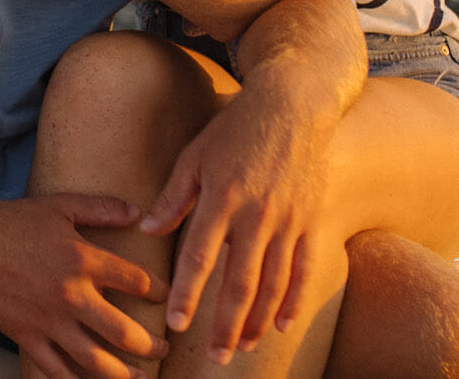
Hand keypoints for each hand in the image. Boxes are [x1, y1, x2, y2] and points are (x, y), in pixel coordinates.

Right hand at [0, 193, 167, 378]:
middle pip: (124, 333)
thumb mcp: (61, 206)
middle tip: (163, 349)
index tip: (168, 298)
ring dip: (123, 374)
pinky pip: (55, 370)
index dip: (160, 292)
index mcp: (83, 260)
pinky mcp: (27, 337)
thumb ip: (101, 208)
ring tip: (139, 377)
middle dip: (151, 346)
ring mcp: (48, 321)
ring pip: (95, 361)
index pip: (137, 282)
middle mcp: (71, 295)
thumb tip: (136, 213)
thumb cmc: (13, 221)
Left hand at [138, 83, 338, 363]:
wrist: (293, 104)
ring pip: (274, 284)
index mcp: (221, 197)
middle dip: (226, 325)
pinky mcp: (312, 220)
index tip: (176, 323)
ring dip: (258, 321)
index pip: (200, 257)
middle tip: (215, 357)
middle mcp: (256, 214)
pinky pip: (305, 270)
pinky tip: (283, 325)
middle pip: (240, 283)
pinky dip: (295, 300)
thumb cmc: (237, 128)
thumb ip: (173, 196)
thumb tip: (146, 229)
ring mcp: (288, 220)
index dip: (188, 294)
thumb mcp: (196, 154)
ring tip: (242, 347)